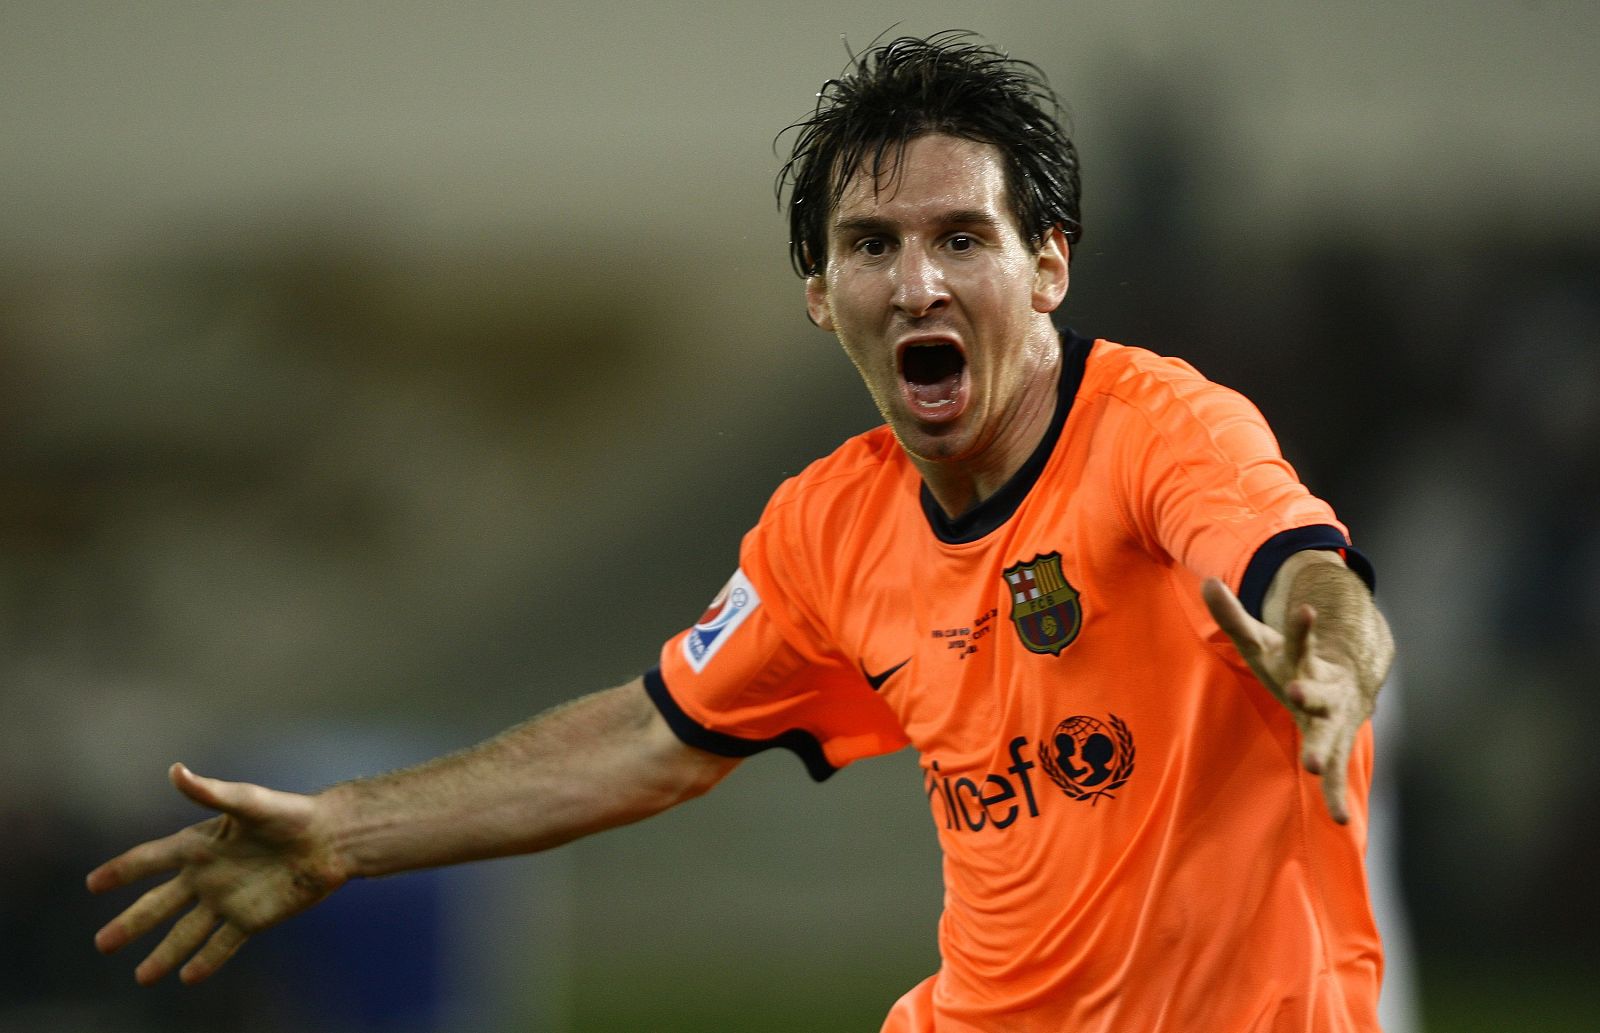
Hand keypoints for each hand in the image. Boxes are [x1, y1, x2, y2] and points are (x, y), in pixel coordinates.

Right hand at [87, 763, 348, 984]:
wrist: (332, 839)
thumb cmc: (290, 814)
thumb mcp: (247, 802)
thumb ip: (210, 791)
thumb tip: (175, 770)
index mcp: (202, 845)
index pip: (151, 859)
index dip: (122, 870)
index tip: (93, 883)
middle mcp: (209, 875)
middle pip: (160, 904)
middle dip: (131, 924)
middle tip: (102, 944)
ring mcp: (229, 899)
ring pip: (187, 932)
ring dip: (163, 953)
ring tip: (141, 977)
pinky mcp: (253, 918)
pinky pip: (224, 944)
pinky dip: (207, 961)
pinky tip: (188, 977)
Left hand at [1201, 577, 1373, 823]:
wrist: (1348, 681)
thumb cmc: (1290, 661)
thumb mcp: (1259, 639)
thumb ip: (1233, 615)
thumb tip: (1208, 582)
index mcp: (1303, 661)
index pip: (1301, 640)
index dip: (1302, 626)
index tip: (1305, 608)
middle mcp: (1323, 691)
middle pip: (1319, 692)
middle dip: (1312, 692)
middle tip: (1299, 690)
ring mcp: (1331, 721)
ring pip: (1329, 736)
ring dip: (1321, 750)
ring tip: (1311, 765)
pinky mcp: (1334, 745)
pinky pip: (1336, 774)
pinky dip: (1334, 794)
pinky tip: (1339, 819)